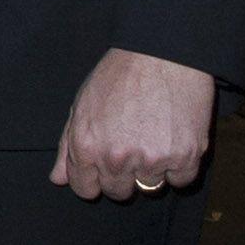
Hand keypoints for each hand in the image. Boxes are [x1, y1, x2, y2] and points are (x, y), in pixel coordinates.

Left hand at [51, 47, 213, 198]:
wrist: (163, 52)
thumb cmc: (119, 74)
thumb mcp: (82, 104)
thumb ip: (68, 145)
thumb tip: (59, 179)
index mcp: (86, 147)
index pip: (85, 189)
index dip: (95, 179)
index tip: (105, 167)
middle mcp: (116, 158)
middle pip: (118, 192)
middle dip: (123, 175)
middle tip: (133, 146)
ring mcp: (152, 160)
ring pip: (150, 187)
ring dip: (152, 169)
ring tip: (155, 136)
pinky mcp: (185, 156)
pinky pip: (181, 180)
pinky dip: (180, 166)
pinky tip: (174, 140)